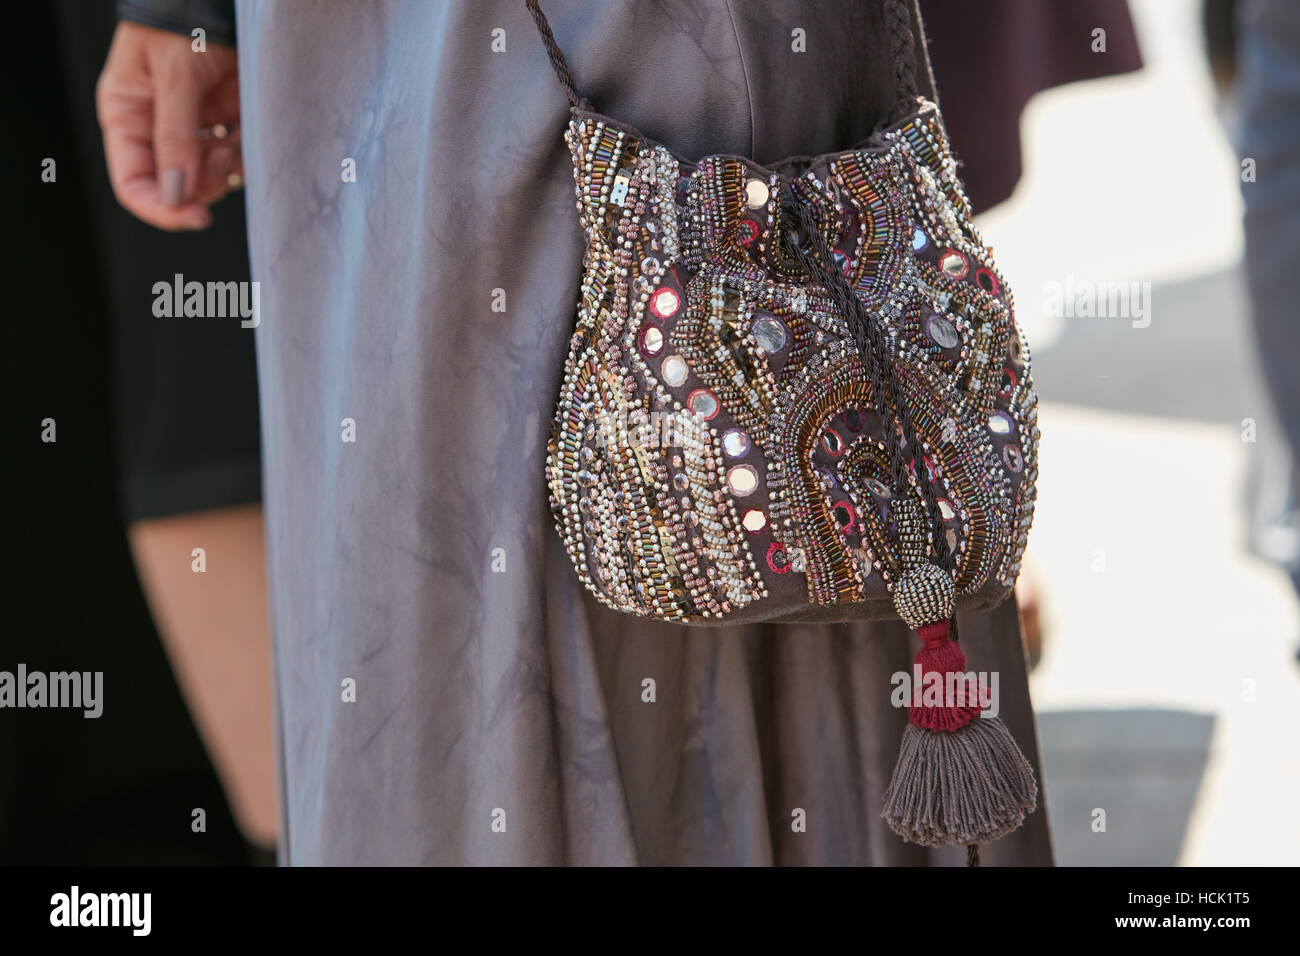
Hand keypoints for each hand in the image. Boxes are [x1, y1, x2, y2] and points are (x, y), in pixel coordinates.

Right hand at [97, 22, 241, 230]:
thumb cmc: (183, 15)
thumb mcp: (174, 75)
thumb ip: (174, 136)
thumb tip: (175, 195)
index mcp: (127, 114)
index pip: (134, 182)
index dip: (161, 208)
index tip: (195, 216)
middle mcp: (159, 125)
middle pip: (177, 186)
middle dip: (202, 182)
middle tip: (219, 154)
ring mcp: (195, 123)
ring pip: (210, 176)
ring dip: (226, 168)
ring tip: (231, 136)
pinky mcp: (227, 117)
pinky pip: (236, 155)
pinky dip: (245, 153)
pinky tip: (247, 131)